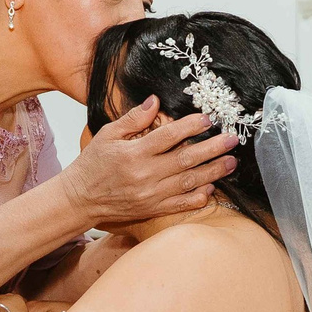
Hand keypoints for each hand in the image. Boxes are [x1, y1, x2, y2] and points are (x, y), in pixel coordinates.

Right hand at [56, 97, 237, 224]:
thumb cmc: (92, 165)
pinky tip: (211, 189)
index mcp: (134, 153)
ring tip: (230, 163)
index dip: (190, 127)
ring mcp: (150, 195)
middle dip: (212, 149)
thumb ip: (134, 119)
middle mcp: (144, 175)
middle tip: (232, 140)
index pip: (168, 137)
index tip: (207, 119)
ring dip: (212, 172)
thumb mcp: (107, 135)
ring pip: (188, 182)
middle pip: (185, 160)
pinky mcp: (151, 209)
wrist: (79, 199)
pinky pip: (179, 204)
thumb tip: (156, 102)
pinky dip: (197, 197)